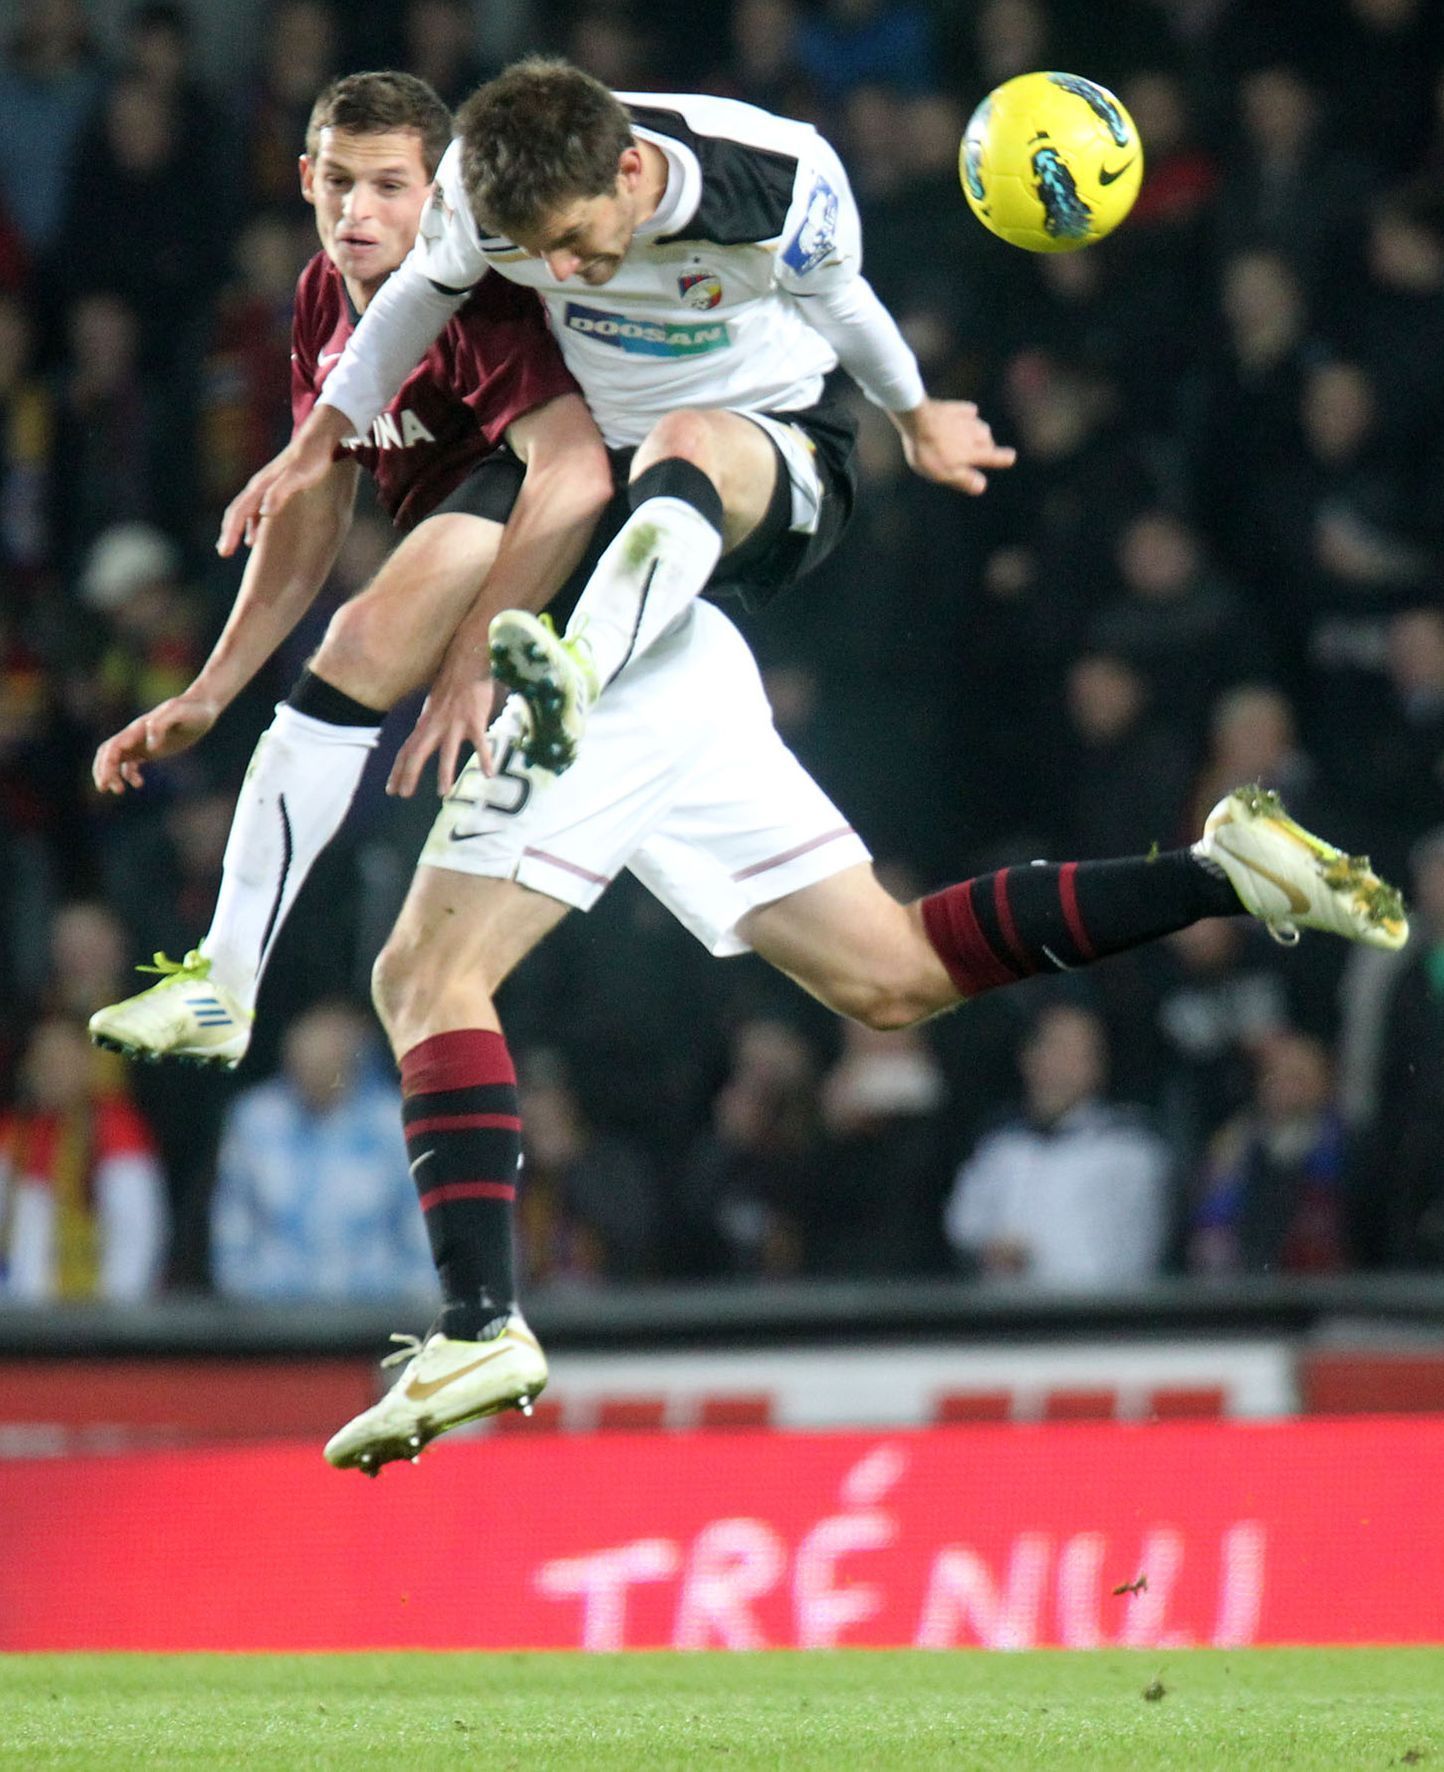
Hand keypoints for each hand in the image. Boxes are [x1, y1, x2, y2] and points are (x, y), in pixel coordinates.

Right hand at [92, 691, 220, 793]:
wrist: (203, 708)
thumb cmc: (192, 710)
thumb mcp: (179, 713)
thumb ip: (161, 725)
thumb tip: (150, 746)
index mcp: (138, 728)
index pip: (114, 746)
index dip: (107, 764)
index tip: (109, 780)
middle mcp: (135, 735)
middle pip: (108, 753)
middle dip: (102, 771)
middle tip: (104, 788)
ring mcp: (141, 742)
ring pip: (116, 759)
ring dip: (112, 774)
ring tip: (118, 790)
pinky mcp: (150, 749)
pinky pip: (131, 763)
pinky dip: (128, 775)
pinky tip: (138, 784)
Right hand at [217, 408, 348, 555]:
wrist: (322, 437)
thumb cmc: (313, 458)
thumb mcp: (299, 477)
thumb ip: (280, 493)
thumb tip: (264, 513)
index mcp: (262, 485)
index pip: (240, 512)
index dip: (231, 532)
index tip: (224, 551)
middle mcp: (260, 485)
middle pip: (238, 510)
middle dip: (229, 532)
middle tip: (223, 552)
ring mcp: (267, 485)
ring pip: (247, 509)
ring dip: (239, 528)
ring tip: (235, 546)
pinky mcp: (277, 485)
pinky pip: (257, 508)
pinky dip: (253, 523)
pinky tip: (258, 534)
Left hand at [387, 662, 496, 798]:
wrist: (467, 659)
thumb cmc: (453, 680)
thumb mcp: (433, 704)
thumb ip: (430, 722)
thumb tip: (425, 737)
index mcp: (425, 722)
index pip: (406, 750)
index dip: (397, 770)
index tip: (391, 789)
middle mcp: (436, 724)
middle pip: (417, 753)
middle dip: (409, 775)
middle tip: (403, 795)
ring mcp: (455, 723)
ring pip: (447, 752)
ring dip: (444, 774)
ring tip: (443, 793)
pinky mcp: (475, 719)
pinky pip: (481, 743)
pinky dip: (485, 759)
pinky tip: (489, 774)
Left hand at [892, 397, 1015, 494]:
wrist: (917, 420)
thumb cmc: (929, 451)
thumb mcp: (944, 473)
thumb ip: (963, 480)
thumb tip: (981, 486)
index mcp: (972, 452)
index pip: (993, 456)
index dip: (1003, 458)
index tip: (1010, 457)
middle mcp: (973, 435)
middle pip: (988, 441)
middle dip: (988, 446)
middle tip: (985, 451)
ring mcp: (964, 420)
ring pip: (980, 426)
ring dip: (981, 432)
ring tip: (975, 437)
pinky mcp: (953, 409)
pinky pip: (968, 411)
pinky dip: (970, 415)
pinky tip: (968, 415)